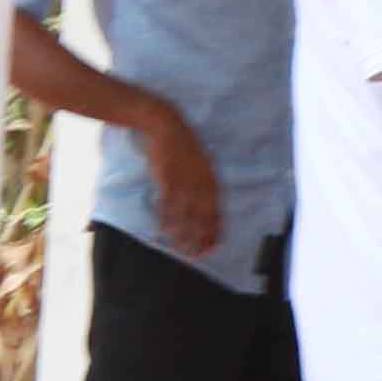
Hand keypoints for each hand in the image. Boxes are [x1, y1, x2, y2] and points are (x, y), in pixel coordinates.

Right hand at [136, 112, 228, 264]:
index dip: (215, 231)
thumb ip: (203, 185)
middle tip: (198, 256)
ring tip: (181, 250)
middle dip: (201, 238)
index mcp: (211, 180)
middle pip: (203, 217)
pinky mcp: (167, 177)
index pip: (217, 212)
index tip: (214, 248)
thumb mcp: (200, 165)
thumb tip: (204, 206)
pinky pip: (167, 203)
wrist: (165, 124)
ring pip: (185, 214)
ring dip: (183, 234)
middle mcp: (201, 182)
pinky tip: (164, 231)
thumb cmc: (182, 146)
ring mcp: (184, 180)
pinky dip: (166, 219)